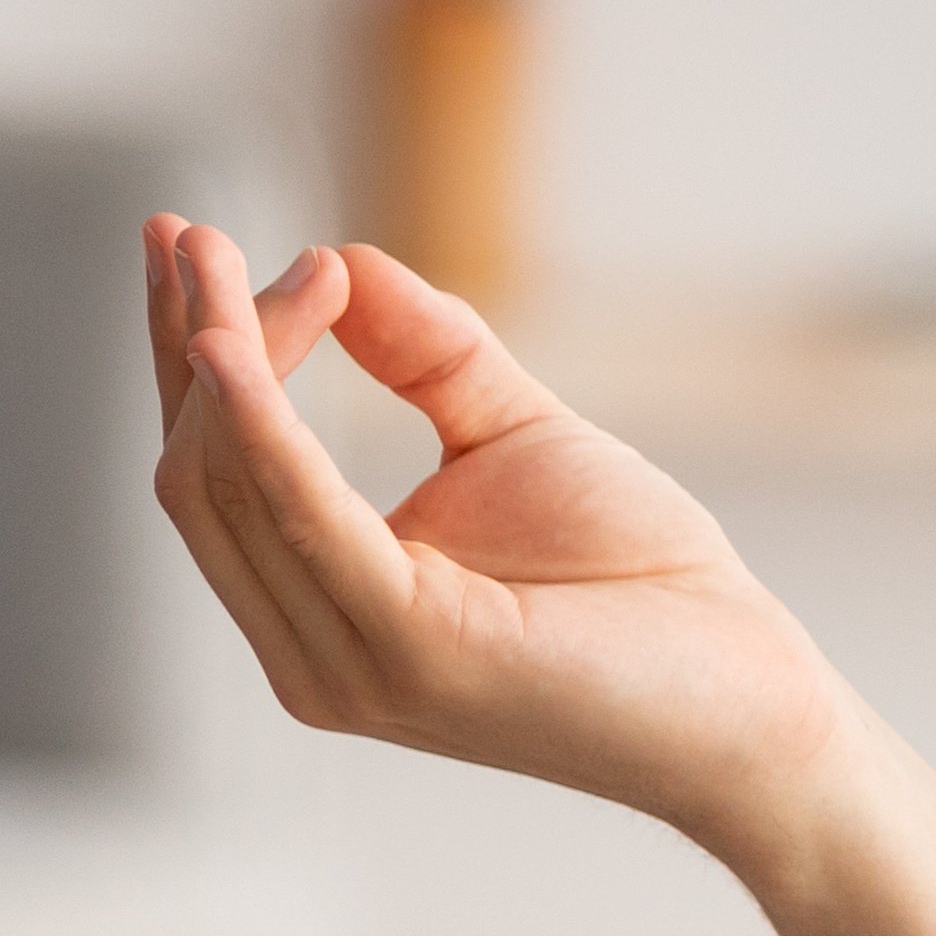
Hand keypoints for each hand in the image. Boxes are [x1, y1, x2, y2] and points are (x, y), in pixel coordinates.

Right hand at [143, 218, 857, 856]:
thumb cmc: (644, 584)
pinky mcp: (413, 652)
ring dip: (215, 361)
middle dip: (187, 342)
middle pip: (199, 475)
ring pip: (229, 491)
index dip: (188, 352)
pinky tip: (233, 347)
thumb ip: (427, 356)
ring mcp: (351, 663)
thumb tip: (336, 257)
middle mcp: (312, 650)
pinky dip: (263, 429)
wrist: (753, 705)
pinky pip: (307, 521)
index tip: (185, 236)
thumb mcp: (518, 438)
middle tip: (182, 230)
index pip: (211, 470)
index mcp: (324, 606)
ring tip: (204, 253)